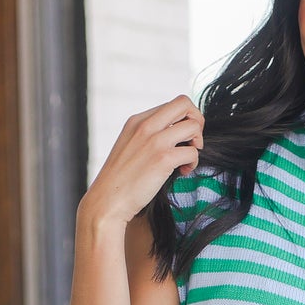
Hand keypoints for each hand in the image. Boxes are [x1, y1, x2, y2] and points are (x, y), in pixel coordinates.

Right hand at [78, 94, 203, 228]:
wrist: (107, 201)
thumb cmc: (119, 180)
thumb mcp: (129, 147)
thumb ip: (147, 136)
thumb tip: (171, 134)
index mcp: (137, 120)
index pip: (171, 104)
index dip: (183, 119)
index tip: (181, 138)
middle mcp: (145, 125)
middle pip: (185, 103)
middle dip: (197, 121)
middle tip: (193, 142)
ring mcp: (154, 141)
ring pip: (193, 126)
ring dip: (197, 144)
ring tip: (186, 160)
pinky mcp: (163, 159)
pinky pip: (192, 152)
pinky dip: (193, 163)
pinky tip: (182, 172)